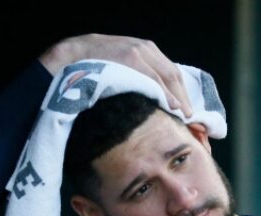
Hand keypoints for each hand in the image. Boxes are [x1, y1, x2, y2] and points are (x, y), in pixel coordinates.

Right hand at [39, 33, 192, 116]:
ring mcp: (137, 51)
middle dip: (185, 99)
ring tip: (185, 117)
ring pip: (168, 76)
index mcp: (145, 51)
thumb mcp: (120, 71)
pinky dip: (165, 93)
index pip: (172, 74)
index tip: (190, 114)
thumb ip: (137, 81)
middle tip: (193, 121)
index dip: (182, 95)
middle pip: (174, 76)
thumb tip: (155, 104)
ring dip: (178, 98)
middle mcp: (145, 49)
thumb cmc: (92, 70)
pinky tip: (172, 106)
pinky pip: (153, 78)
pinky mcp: (129, 57)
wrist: (68, 58)